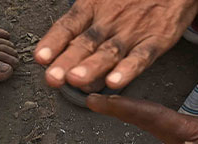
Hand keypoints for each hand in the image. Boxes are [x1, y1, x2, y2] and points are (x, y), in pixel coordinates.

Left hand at [34, 0, 197, 88]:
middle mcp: (110, 21)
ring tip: (76, 80)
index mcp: (94, 6)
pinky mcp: (156, 40)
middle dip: (67, 61)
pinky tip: (115, 82)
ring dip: (91, 67)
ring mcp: (132, 32)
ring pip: (109, 52)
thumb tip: (56, 48)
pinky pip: (140, 57)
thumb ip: (80, 19)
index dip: (53, 41)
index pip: (69, 25)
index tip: (41, 57)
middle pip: (85, 43)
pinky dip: (127, 70)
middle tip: (53, 77)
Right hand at [87, 94, 197, 143]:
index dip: (128, 109)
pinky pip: (150, 121)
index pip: (154, 117)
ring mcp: (177, 128)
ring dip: (122, 107)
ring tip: (97, 102)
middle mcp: (180, 126)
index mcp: (188, 130)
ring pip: (145, 114)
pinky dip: (132, 114)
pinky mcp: (176, 133)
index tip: (105, 103)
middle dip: (117, 105)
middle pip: (144, 112)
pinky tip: (120, 112)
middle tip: (90, 99)